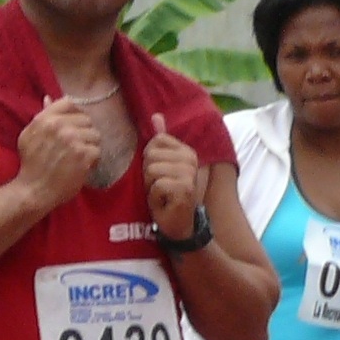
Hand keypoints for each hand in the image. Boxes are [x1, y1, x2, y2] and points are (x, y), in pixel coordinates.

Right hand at [11, 96, 105, 210]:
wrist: (35, 189)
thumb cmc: (31, 163)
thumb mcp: (29, 135)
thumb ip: (42, 116)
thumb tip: (48, 98)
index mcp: (46, 118)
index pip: (69, 103)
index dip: (75, 114)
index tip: (75, 125)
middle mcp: (60, 126)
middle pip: (86, 119)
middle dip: (84, 132)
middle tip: (77, 146)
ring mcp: (73, 140)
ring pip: (95, 135)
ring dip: (90, 146)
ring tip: (80, 157)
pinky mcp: (84, 155)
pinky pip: (97, 151)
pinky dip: (93, 160)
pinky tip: (84, 166)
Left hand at [143, 115, 203, 241]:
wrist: (178, 224)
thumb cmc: (167, 195)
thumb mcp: (160, 165)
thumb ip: (160, 141)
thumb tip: (156, 115)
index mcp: (186, 151)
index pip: (155, 141)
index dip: (150, 160)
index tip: (159, 175)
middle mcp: (191, 159)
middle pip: (150, 155)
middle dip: (148, 175)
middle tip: (160, 187)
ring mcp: (189, 173)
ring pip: (152, 170)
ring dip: (151, 186)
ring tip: (162, 194)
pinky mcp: (185, 188)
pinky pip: (156, 185)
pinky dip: (155, 197)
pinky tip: (165, 202)